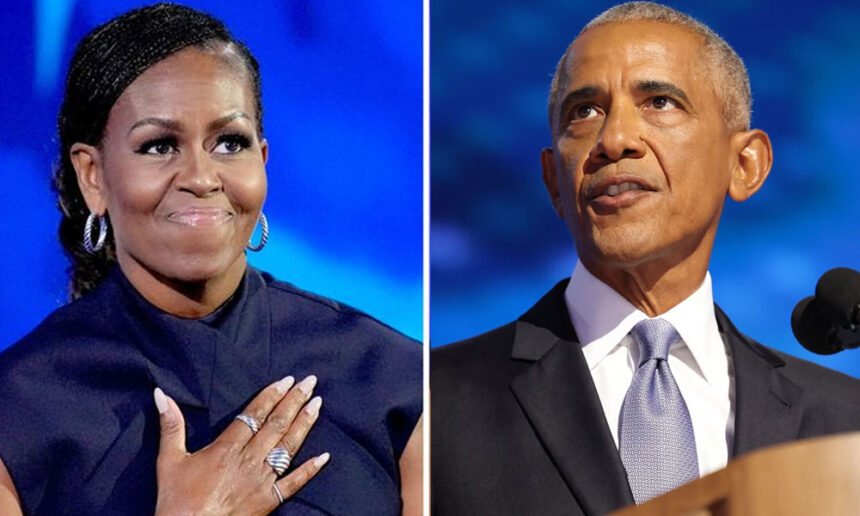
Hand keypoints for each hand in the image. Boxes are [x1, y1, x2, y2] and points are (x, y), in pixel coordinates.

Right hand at [153, 375, 329, 514]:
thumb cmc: (177, 500)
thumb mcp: (168, 459)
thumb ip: (170, 425)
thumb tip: (161, 394)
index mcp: (227, 447)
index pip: (254, 414)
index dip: (271, 395)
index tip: (287, 379)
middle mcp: (249, 460)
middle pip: (276, 425)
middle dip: (295, 401)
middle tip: (310, 382)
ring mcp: (262, 480)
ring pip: (288, 447)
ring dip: (305, 424)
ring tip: (318, 405)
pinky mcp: (268, 500)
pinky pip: (294, 483)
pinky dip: (310, 469)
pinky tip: (325, 456)